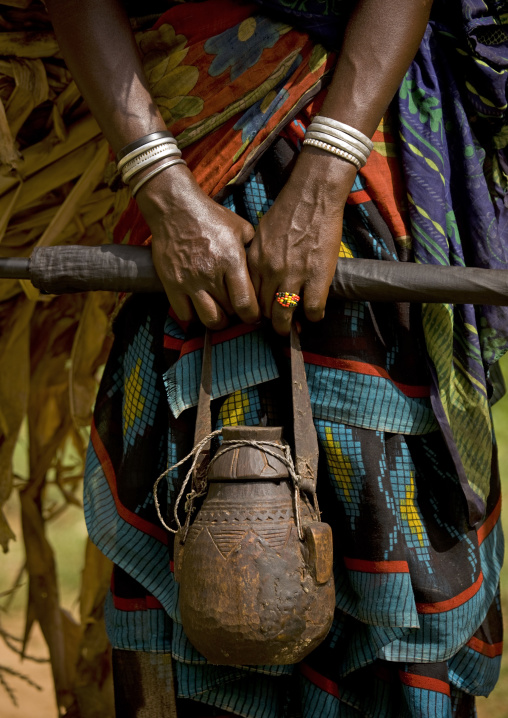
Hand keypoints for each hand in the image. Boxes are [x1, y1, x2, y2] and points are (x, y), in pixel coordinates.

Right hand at [135, 165, 259, 329]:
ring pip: (208, 320)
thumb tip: (263, 271)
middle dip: (236, 316)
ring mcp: (189, 281)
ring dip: (217, 321)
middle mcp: (211, 274)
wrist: (175, 208)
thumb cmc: (211, 217)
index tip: (253, 315)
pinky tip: (199, 306)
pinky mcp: (172, 284)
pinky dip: (194, 316)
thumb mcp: (241, 229)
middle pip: (229, 314)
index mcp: (232, 261)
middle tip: (236, 310)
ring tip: (219, 312)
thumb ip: (253, 252)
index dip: (252, 316)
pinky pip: (185, 315)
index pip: (245, 304)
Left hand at [248, 149, 356, 334]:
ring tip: (293, 330)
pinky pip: (313, 308)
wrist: (312, 195)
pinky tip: (314, 314)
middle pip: (265, 310)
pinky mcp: (317, 275)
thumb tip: (257, 277)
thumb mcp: (261, 234)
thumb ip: (257, 257)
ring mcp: (294, 274)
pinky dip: (313, 315)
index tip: (261, 316)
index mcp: (255, 261)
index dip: (255, 310)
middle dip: (271, 322)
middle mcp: (270, 271)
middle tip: (278, 327)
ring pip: (285, 314)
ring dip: (289, 326)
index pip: (249, 296)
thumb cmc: (287, 211)